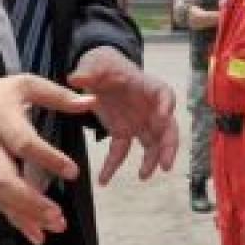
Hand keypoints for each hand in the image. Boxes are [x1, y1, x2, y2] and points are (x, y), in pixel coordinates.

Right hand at [0, 74, 96, 244]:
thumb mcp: (24, 85)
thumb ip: (58, 95)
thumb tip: (90, 102)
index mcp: (2, 122)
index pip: (24, 144)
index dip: (47, 159)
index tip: (72, 171)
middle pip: (5, 180)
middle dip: (30, 200)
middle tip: (56, 213)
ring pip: (2, 198)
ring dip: (27, 216)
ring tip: (55, 225)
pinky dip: (18, 222)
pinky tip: (38, 235)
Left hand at [67, 46, 178, 184]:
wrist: (97, 72)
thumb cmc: (104, 65)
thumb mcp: (96, 64)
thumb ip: (88, 72)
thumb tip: (75, 79)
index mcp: (147, 86)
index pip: (164, 94)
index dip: (166, 106)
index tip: (164, 116)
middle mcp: (149, 107)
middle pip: (166, 127)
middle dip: (168, 146)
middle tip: (166, 164)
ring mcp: (138, 121)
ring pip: (151, 143)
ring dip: (151, 160)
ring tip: (143, 176)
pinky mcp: (123, 131)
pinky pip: (122, 150)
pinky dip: (113, 165)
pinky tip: (103, 180)